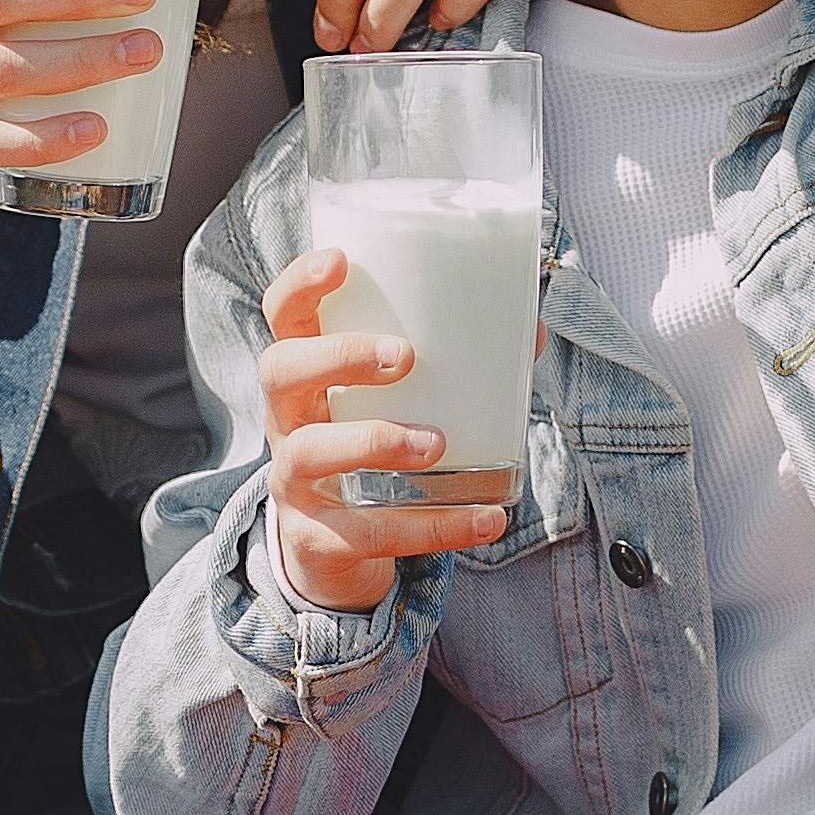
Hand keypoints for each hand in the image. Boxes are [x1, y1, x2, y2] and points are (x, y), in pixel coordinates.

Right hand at [252, 247, 513, 610]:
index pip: (283, 316)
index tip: (341, 261)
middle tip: (405, 356)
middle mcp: (287, 421)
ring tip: (436, 444)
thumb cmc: (370, 448)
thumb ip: (454, 366)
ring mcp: (293, 481)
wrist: (334, 553)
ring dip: (376, 440)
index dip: (301, 284)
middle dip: (338, 356)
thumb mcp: (393, 404)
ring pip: (310, 452)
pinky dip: (433, 528)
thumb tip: (533, 330)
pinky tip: (484, 519)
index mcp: (305, 375)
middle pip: (280, 371)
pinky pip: (368, 534)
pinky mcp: (319, 539)